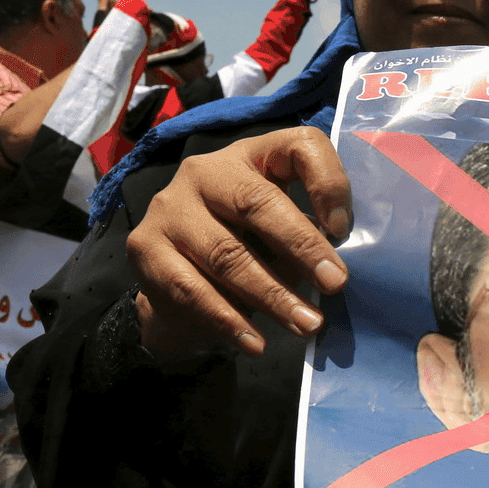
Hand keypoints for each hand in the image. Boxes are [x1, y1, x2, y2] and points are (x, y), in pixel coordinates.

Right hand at [128, 126, 350, 357]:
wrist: (177, 279)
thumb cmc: (250, 246)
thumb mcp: (284, 231)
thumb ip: (308, 236)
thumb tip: (333, 270)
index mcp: (253, 155)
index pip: (299, 145)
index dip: (327, 183)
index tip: (344, 230)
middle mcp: (205, 171)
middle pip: (257, 202)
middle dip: (302, 247)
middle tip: (336, 284)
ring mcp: (169, 207)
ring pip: (227, 255)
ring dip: (272, 296)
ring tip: (306, 325)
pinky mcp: (144, 247)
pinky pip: (191, 289)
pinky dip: (229, 320)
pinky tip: (256, 342)